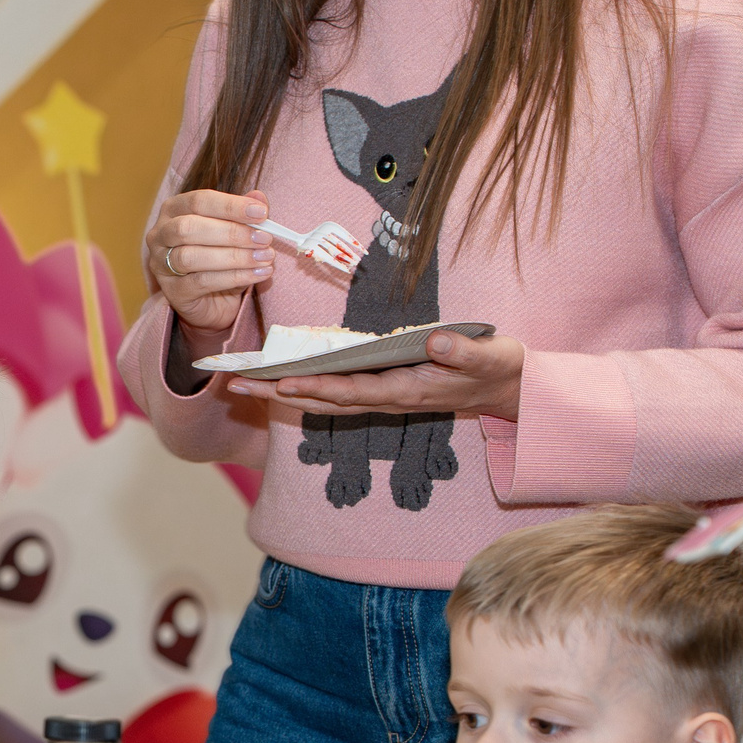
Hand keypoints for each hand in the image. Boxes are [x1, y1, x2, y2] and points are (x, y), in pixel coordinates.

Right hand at [144, 188, 273, 333]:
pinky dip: (235, 277)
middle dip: (231, 232)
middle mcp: (160, 234)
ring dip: (235, 256)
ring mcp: (160, 264)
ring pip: (192, 257)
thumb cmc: (220, 257)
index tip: (261, 213)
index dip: (230, 206)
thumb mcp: (235, 231)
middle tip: (265, 238)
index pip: (199, 201)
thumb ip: (244, 213)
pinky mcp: (173, 291)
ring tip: (264, 257)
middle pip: (189, 227)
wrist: (214, 301)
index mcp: (174, 210)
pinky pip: (202, 282)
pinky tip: (258, 274)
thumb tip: (259, 197)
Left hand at [227, 331, 525, 419]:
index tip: (284, 384)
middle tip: (237, 385)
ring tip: (243, 382)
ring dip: (282, 391)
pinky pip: (334, 390)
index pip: (352, 392)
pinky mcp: (380, 387)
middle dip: (279, 392)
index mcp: (406, 391)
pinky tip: (279, 377)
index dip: (318, 389)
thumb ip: (464, 352)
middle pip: (324, 399)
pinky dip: (304, 385)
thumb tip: (437, 343)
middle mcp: (385, 398)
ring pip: (323, 397)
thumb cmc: (495, 369)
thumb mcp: (489, 357)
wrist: (505, 388)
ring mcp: (381, 395)